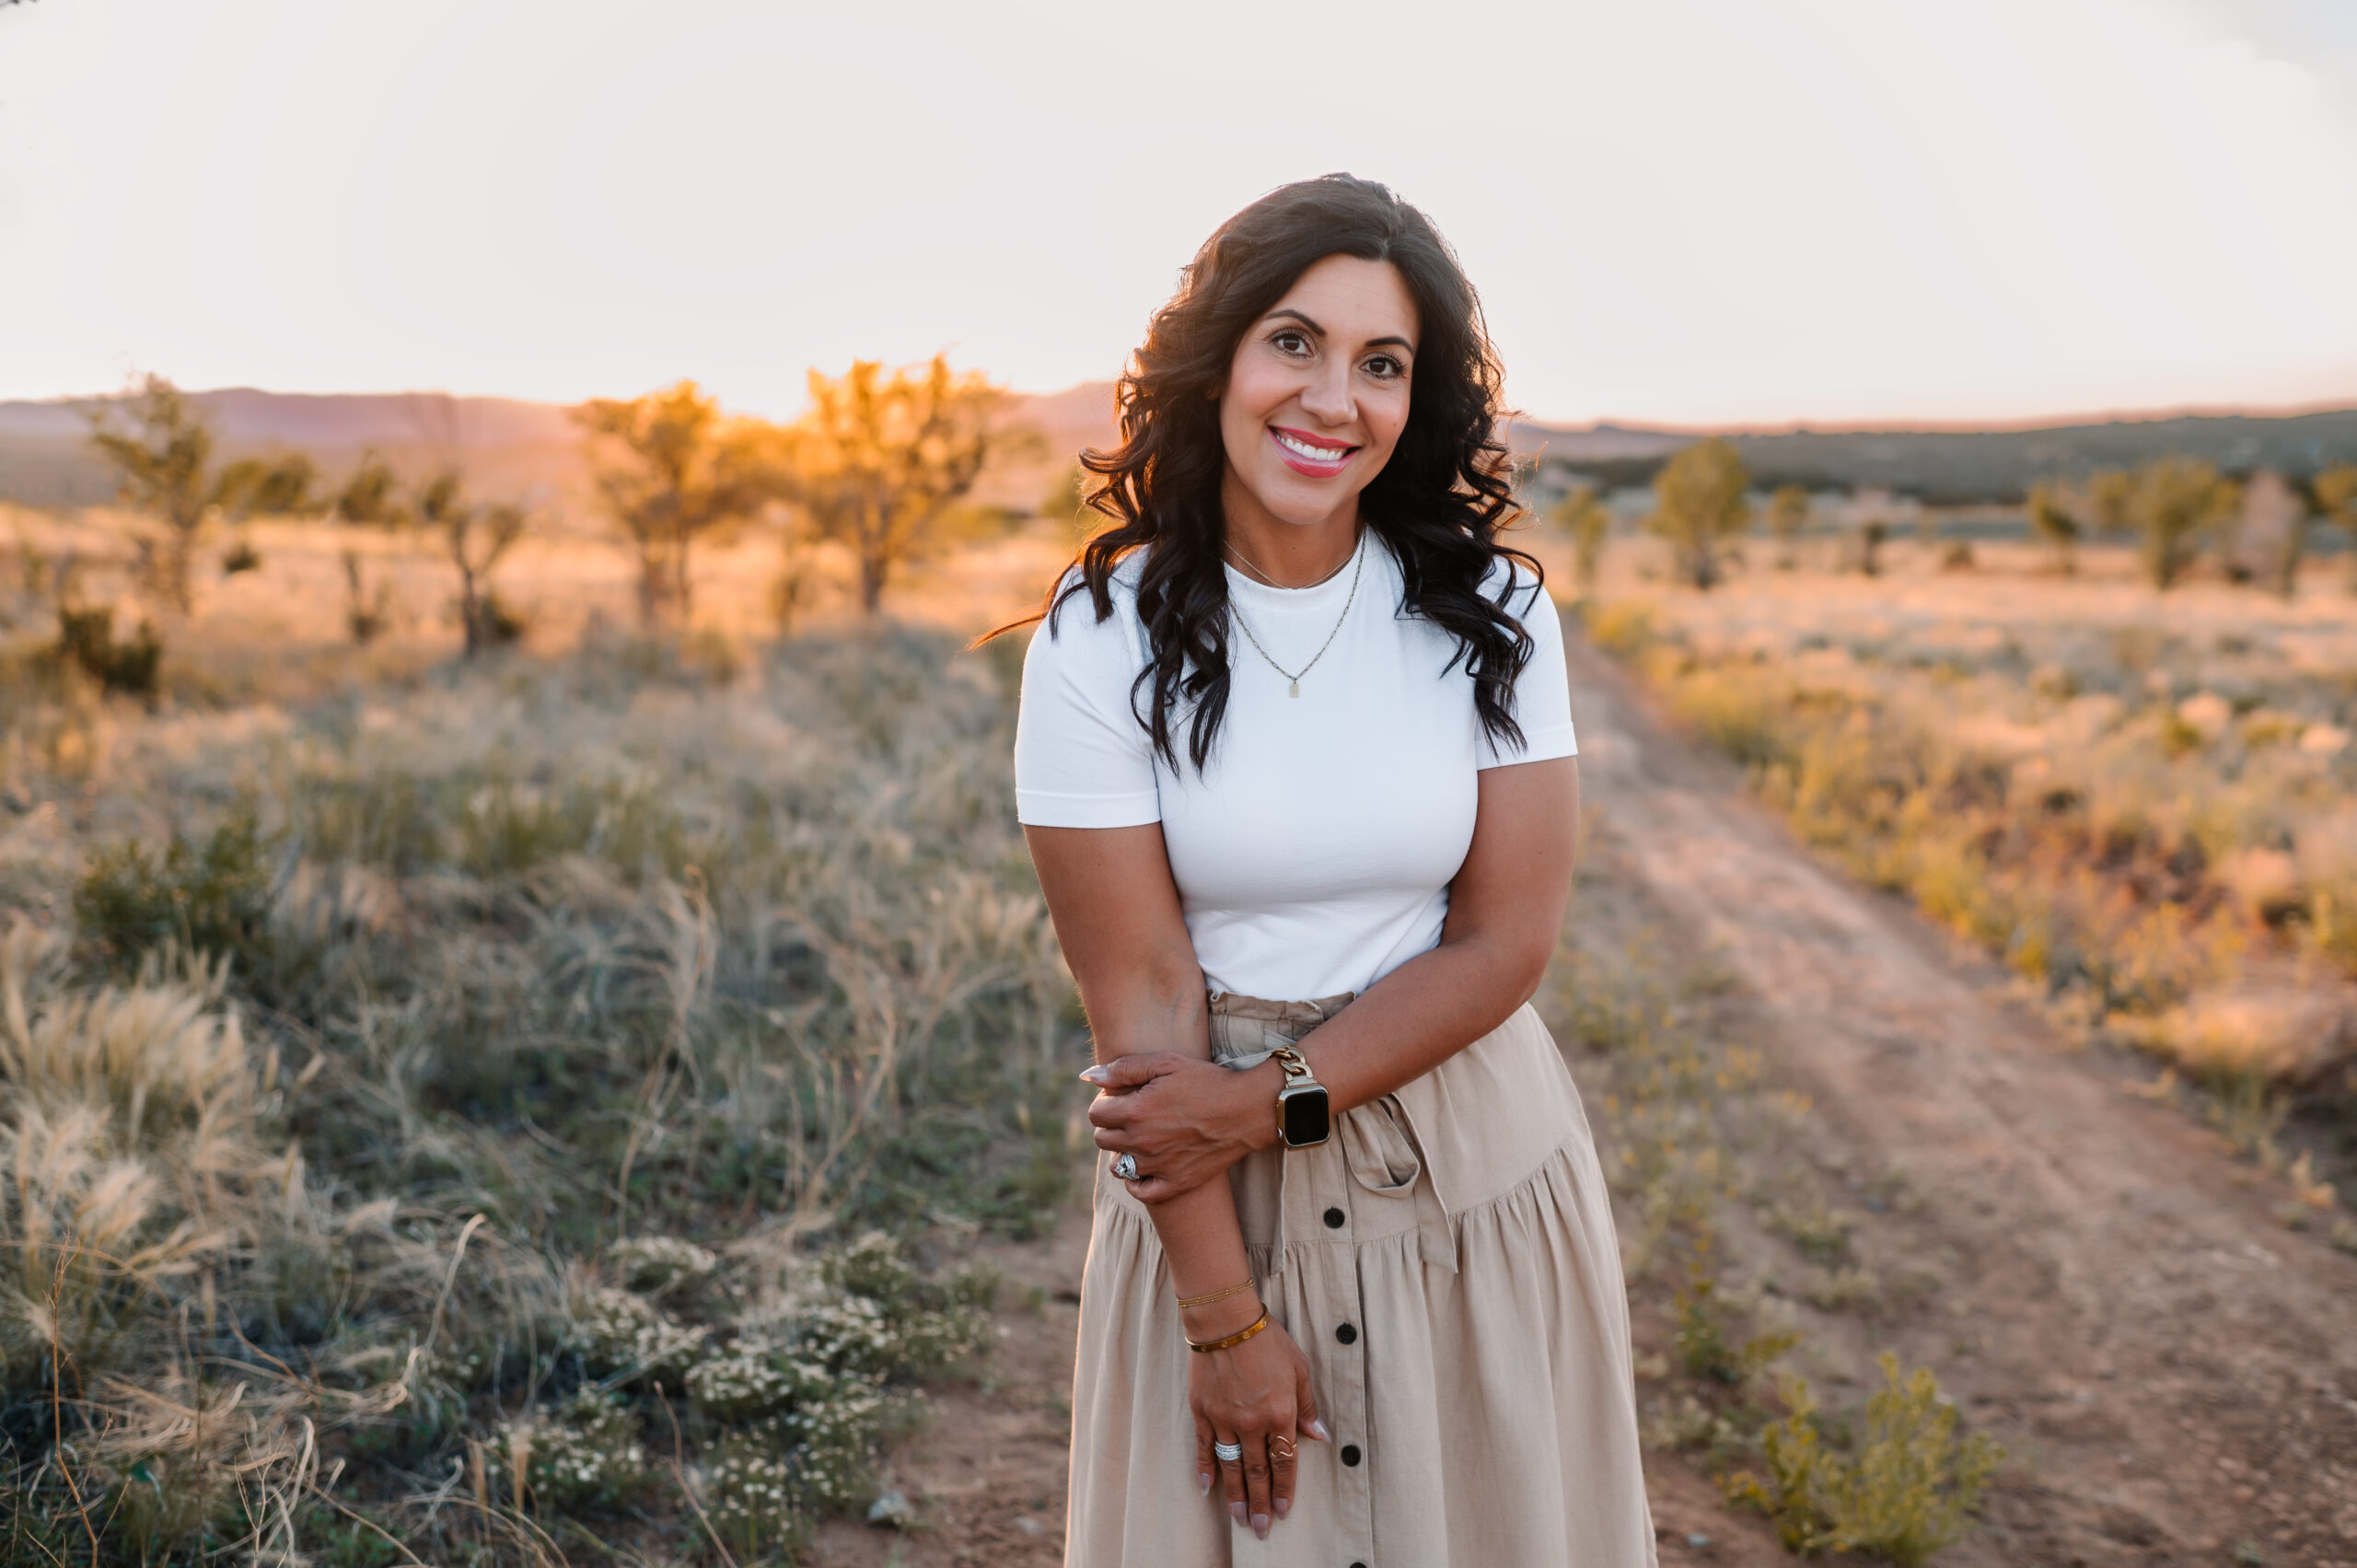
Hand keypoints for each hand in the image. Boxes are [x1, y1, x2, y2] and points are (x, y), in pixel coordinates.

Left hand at [1083, 1053, 1275, 1202]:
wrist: (1246, 1110)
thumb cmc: (1206, 1081)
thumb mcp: (1165, 1062)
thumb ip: (1123, 1068)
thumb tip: (1088, 1076)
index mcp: (1136, 1111)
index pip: (1095, 1114)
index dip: (1104, 1102)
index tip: (1121, 1097)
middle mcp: (1142, 1142)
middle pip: (1102, 1139)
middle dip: (1110, 1125)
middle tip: (1131, 1115)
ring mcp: (1158, 1166)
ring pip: (1117, 1165)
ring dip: (1122, 1151)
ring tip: (1140, 1137)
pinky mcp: (1176, 1183)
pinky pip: (1140, 1192)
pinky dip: (1136, 1182)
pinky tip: (1144, 1166)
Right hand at [1186, 1306, 1327, 1538]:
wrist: (1226, 1320)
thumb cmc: (1268, 1340)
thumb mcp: (1299, 1369)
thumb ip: (1308, 1407)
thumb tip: (1320, 1437)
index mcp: (1280, 1414)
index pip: (1285, 1462)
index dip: (1285, 1489)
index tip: (1284, 1510)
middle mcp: (1252, 1423)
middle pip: (1258, 1472)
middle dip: (1261, 1502)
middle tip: (1261, 1527)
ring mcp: (1225, 1420)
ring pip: (1232, 1466)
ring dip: (1236, 1495)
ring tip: (1240, 1517)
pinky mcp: (1202, 1412)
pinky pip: (1204, 1448)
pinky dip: (1205, 1469)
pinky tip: (1208, 1488)